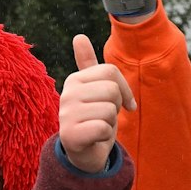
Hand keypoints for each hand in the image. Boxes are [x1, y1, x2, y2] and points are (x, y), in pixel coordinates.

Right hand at [59, 35, 135, 172]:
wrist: (84, 153)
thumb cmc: (93, 119)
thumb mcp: (94, 91)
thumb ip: (89, 65)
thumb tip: (79, 36)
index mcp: (75, 80)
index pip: (111, 71)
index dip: (124, 89)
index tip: (122, 103)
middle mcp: (67, 93)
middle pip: (111, 90)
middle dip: (115, 107)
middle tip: (104, 117)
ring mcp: (66, 114)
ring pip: (110, 110)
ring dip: (111, 123)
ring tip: (98, 127)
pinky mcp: (70, 135)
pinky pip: (104, 128)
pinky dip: (106, 136)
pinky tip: (95, 138)